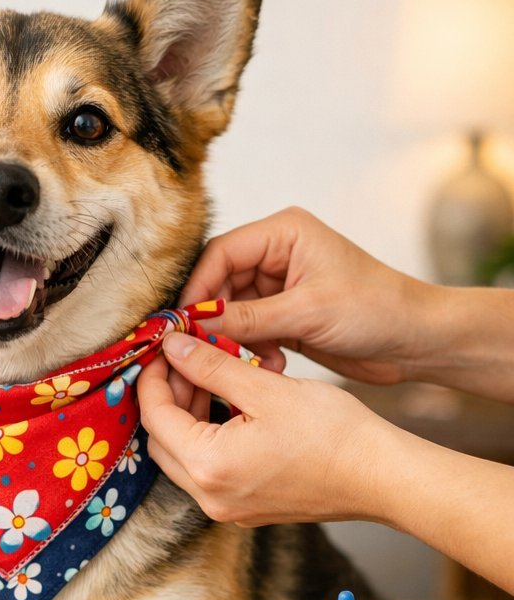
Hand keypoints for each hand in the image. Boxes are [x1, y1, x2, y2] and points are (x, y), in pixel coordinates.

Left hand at [138, 333, 391, 524]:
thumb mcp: (266, 389)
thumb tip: (174, 347)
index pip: (156, 417)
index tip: (163, 349)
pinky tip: (232, 407)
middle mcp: (210, 497)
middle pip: (164, 441)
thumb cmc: (332, 433)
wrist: (380, 477)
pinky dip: (210, 438)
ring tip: (212, 378)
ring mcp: (228, 508)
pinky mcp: (246, 508)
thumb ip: (212, 367)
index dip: (154, 378)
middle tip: (187, 361)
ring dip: (190, 417)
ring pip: (185, 457)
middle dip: (169, 398)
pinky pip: (210, 471)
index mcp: (209, 466)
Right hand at [181, 207, 430, 384]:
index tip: (183, 325)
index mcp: (284, 233)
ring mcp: (280, 286)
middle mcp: (277, 254)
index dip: (198, 289)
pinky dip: (251, 350)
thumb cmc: (376, 310)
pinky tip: (270, 366)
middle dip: (213, 318)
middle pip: (219, 283)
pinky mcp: (284, 315)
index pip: (221, 254)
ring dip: (234, 339)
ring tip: (246, 362)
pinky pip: (248, 331)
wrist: (415, 340)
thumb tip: (193, 327)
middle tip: (203, 351)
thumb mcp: (307, 312)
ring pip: (231, 310)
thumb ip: (247, 319)